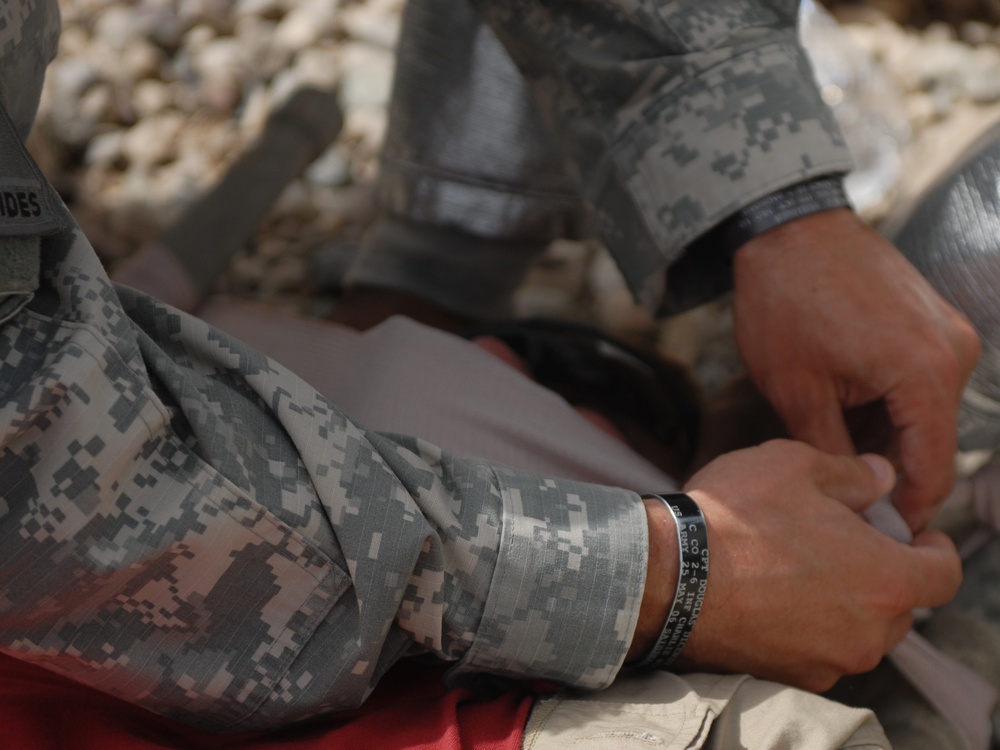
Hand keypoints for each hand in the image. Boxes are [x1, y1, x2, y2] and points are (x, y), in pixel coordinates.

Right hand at [668, 441, 960, 691]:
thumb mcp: (794, 465)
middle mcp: (868, 631)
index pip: (944, 574)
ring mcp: (828, 661)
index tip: (917, 537)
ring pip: (856, 630)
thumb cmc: (734, 517)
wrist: (667, 575)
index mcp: (885, 578)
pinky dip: (806, 626)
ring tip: (796, 569)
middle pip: (899, 605)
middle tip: (841, 542)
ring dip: (842, 602)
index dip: (935, 550)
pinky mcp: (789, 676)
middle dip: (880, 573)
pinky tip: (769, 596)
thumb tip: (880, 477)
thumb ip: (852, 473)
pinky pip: (816, 650)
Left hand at [733, 208, 979, 529]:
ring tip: (829, 434)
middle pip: (931, 442)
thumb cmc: (784, 300)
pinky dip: (888, 401)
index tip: (873, 533)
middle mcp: (955, 352)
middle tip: (838, 491)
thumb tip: (858, 500)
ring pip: (924, 413)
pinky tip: (843, 401)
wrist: (785, 226)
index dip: (903, 510)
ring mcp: (948, 331)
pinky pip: (920, 379)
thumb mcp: (797, 391)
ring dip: (884, 434)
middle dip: (888, 472)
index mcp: (928, 374)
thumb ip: (834, 454)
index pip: (932, 470)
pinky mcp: (933, 318)